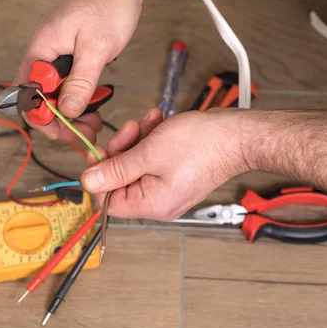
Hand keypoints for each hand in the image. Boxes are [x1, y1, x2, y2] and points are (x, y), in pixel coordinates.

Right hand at [13, 0, 152, 142]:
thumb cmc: (107, 4)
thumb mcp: (96, 48)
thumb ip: (81, 82)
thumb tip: (69, 111)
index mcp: (41, 51)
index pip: (28, 96)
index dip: (43, 118)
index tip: (63, 132)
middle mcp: (43, 55)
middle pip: (40, 99)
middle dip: (60, 121)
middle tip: (83, 133)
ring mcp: (56, 56)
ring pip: (54, 94)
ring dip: (71, 113)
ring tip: (92, 123)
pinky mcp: (70, 56)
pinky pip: (67, 84)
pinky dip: (78, 99)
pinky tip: (92, 107)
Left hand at [80, 108, 248, 220]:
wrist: (238, 134)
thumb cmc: (202, 144)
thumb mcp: (148, 153)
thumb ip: (115, 170)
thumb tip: (88, 182)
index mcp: (151, 204)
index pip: (108, 201)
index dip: (99, 175)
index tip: (98, 152)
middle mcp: (159, 202)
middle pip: (120, 179)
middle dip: (121, 150)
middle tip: (130, 130)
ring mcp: (168, 188)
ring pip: (135, 164)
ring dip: (136, 140)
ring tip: (149, 123)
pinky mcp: (176, 174)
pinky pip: (151, 159)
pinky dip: (151, 139)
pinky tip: (158, 124)